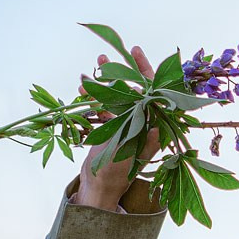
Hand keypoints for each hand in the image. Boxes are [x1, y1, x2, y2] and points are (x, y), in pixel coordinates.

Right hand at [73, 44, 160, 210]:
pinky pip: (106, 105)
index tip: (135, 52)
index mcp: (154, 124)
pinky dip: (94, 96)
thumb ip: (142, 128)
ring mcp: (128, 122)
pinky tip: (82, 87)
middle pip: (134, 88)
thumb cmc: (117, 172)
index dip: (145, 69)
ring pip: (118, 94)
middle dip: (119, 71)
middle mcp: (144, 121)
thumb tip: (156, 106)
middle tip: (104, 56)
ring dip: (102, 81)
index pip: (154, 91)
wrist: (99, 187)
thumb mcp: (132, 148)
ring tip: (89, 71)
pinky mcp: (114, 127)